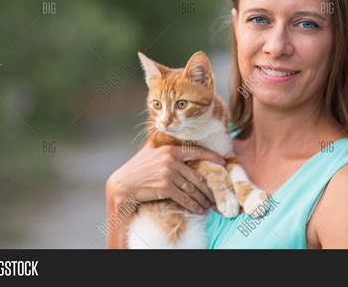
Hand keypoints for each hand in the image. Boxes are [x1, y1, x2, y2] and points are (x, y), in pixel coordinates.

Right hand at [106, 142, 224, 213]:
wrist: (123, 183)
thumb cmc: (138, 167)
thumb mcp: (151, 150)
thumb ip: (165, 145)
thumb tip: (178, 138)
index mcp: (171, 149)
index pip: (197, 151)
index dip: (212, 157)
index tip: (223, 163)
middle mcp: (171, 160)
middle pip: (197, 176)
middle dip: (209, 188)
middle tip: (216, 195)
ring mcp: (168, 174)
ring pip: (193, 189)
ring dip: (203, 199)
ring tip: (210, 205)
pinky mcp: (165, 187)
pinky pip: (185, 198)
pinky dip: (194, 206)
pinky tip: (199, 210)